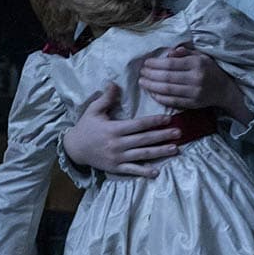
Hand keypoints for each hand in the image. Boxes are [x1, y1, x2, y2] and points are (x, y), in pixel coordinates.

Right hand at [61, 83, 180, 177]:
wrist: (74, 149)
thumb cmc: (86, 127)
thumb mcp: (93, 110)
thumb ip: (106, 98)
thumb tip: (114, 83)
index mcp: (114, 128)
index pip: (139, 124)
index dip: (154, 121)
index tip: (168, 118)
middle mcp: (118, 144)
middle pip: (145, 139)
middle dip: (163, 136)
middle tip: (179, 133)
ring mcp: (118, 157)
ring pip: (142, 154)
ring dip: (160, 151)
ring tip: (175, 148)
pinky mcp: (116, 168)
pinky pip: (132, 170)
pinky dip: (145, 171)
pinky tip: (157, 171)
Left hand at [139, 46, 252, 122]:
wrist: (224, 90)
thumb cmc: (210, 70)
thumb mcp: (201, 56)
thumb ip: (185, 52)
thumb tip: (169, 53)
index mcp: (197, 64)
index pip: (171, 64)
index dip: (156, 64)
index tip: (146, 63)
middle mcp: (196, 78)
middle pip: (167, 77)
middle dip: (151, 75)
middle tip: (141, 72)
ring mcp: (194, 93)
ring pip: (167, 90)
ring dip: (152, 86)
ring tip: (142, 82)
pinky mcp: (192, 104)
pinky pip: (172, 101)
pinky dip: (159, 97)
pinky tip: (152, 93)